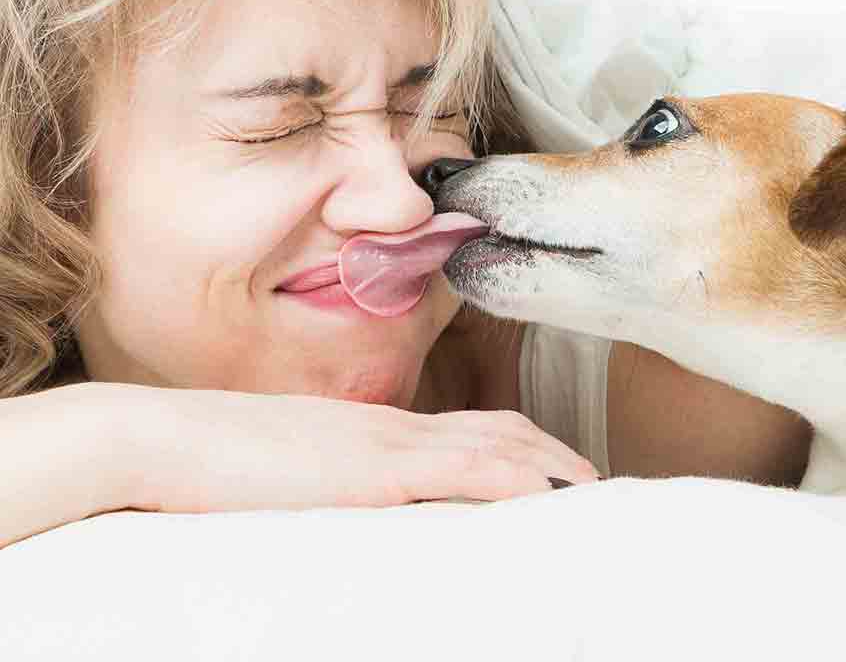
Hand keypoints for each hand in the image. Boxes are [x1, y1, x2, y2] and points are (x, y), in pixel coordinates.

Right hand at [114, 384, 599, 513]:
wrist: (168, 440)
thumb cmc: (221, 457)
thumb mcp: (293, 468)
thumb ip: (337, 478)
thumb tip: (363, 502)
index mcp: (376, 425)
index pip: (468, 425)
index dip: (520, 443)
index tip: (554, 466)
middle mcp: (393, 425)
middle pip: (497, 428)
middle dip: (551, 454)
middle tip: (594, 481)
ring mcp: (386, 443)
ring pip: (492, 444)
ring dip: (548, 466)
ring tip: (592, 490)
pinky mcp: (372, 470)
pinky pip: (460, 472)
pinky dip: (511, 482)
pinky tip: (545, 500)